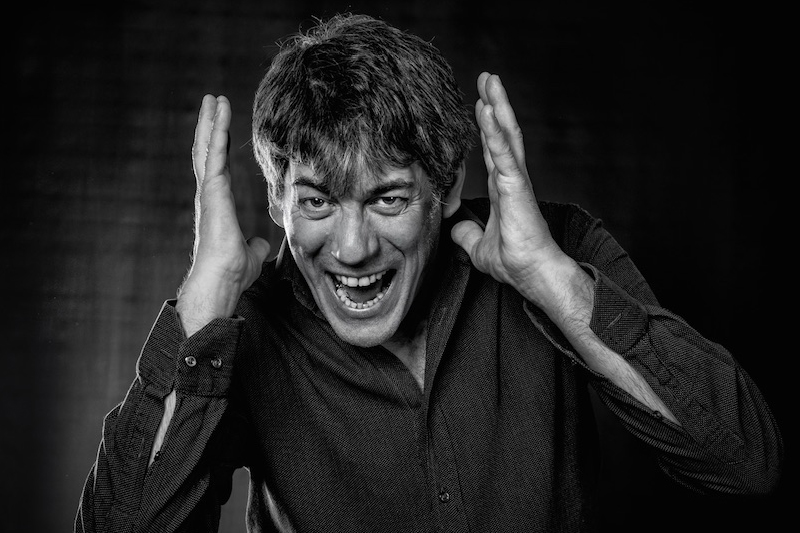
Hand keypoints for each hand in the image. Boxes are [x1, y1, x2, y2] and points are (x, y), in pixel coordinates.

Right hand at [177, 95, 269, 334]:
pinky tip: (220, 112)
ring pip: (208, 147)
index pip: (217, 169)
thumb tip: (261, 242)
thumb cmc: (232, 272)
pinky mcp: (212, 190)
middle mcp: (208, 195)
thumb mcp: (251, 254)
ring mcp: (208, 191)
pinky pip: (215, 153)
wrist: (221, 281)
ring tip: (213, 99)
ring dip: (211, 121)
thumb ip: (255, 244)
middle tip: (212, 103)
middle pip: (207, 152)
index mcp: (216, 205)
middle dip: (209, 126)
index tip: (220, 129)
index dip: (218, 147)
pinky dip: (217, 130)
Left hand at [451, 73, 573, 312]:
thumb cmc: (515, 262)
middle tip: (487, 79)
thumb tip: (455, 229)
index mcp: (503, 190)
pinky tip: (487, 109)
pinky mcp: (516, 186)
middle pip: (501, 134)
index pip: (492, 151)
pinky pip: (502, 153)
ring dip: (497, 106)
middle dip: (494, 104)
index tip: (479, 105)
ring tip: (489, 80)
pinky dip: (494, 130)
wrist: (532, 274)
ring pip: (506, 135)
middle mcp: (511, 179)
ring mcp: (515, 180)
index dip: (486, 128)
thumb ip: (468, 235)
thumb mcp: (480, 247)